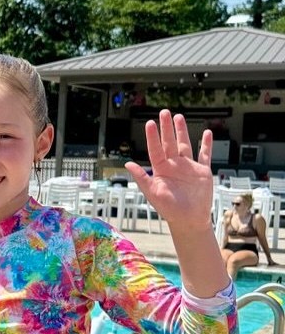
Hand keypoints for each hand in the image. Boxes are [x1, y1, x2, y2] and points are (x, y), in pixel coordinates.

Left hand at [125, 110, 212, 228]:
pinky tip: (207, 133)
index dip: (153, 136)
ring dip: (182, 131)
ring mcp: (188, 167)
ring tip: (178, 117)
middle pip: (169, 142)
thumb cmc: (169, 209)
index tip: (150, 123)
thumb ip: (142, 177)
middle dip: (167, 128)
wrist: (189, 220)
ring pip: (185, 145)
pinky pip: (205, 155)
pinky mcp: (202, 172)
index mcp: (161, 169)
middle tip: (164, 112)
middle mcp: (174, 165)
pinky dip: (206, 145)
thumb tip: (128, 164)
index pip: (155, 149)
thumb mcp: (153, 193)